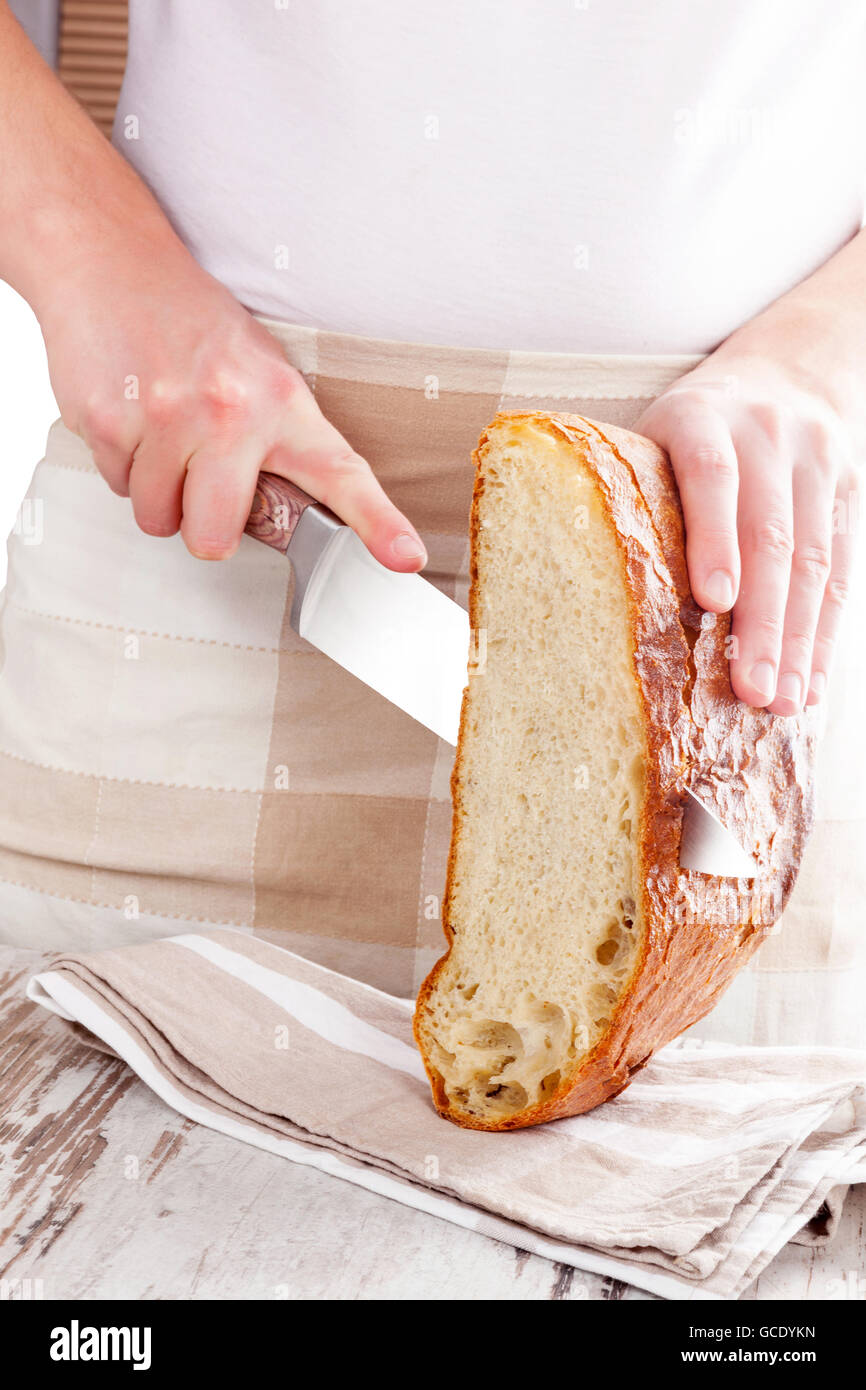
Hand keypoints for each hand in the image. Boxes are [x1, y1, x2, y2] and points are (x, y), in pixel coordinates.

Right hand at [37, 228, 426, 570]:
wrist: (111, 256)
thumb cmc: (190, 323)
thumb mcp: (259, 368)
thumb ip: (278, 440)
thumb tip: (288, 512)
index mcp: (280, 401)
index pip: (339, 472)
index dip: (377, 522)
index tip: (405, 558)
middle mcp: (230, 411)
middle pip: (215, 537)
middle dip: (202, 525)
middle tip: (199, 477)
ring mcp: (168, 418)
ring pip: (159, 518)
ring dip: (158, 490)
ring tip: (163, 432)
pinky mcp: (110, 421)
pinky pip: (119, 486)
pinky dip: (124, 463)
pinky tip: (132, 414)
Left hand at [636, 354, 858, 714]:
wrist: (785, 370)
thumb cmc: (690, 427)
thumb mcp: (652, 437)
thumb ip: (632, 499)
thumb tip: (574, 599)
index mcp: (702, 418)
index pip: (711, 477)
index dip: (714, 539)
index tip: (713, 601)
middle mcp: (767, 436)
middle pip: (771, 534)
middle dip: (763, 620)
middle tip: (750, 689)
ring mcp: (816, 463)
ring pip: (814, 559)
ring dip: (799, 639)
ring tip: (781, 701)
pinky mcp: (849, 491)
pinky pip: (841, 569)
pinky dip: (825, 631)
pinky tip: (809, 680)